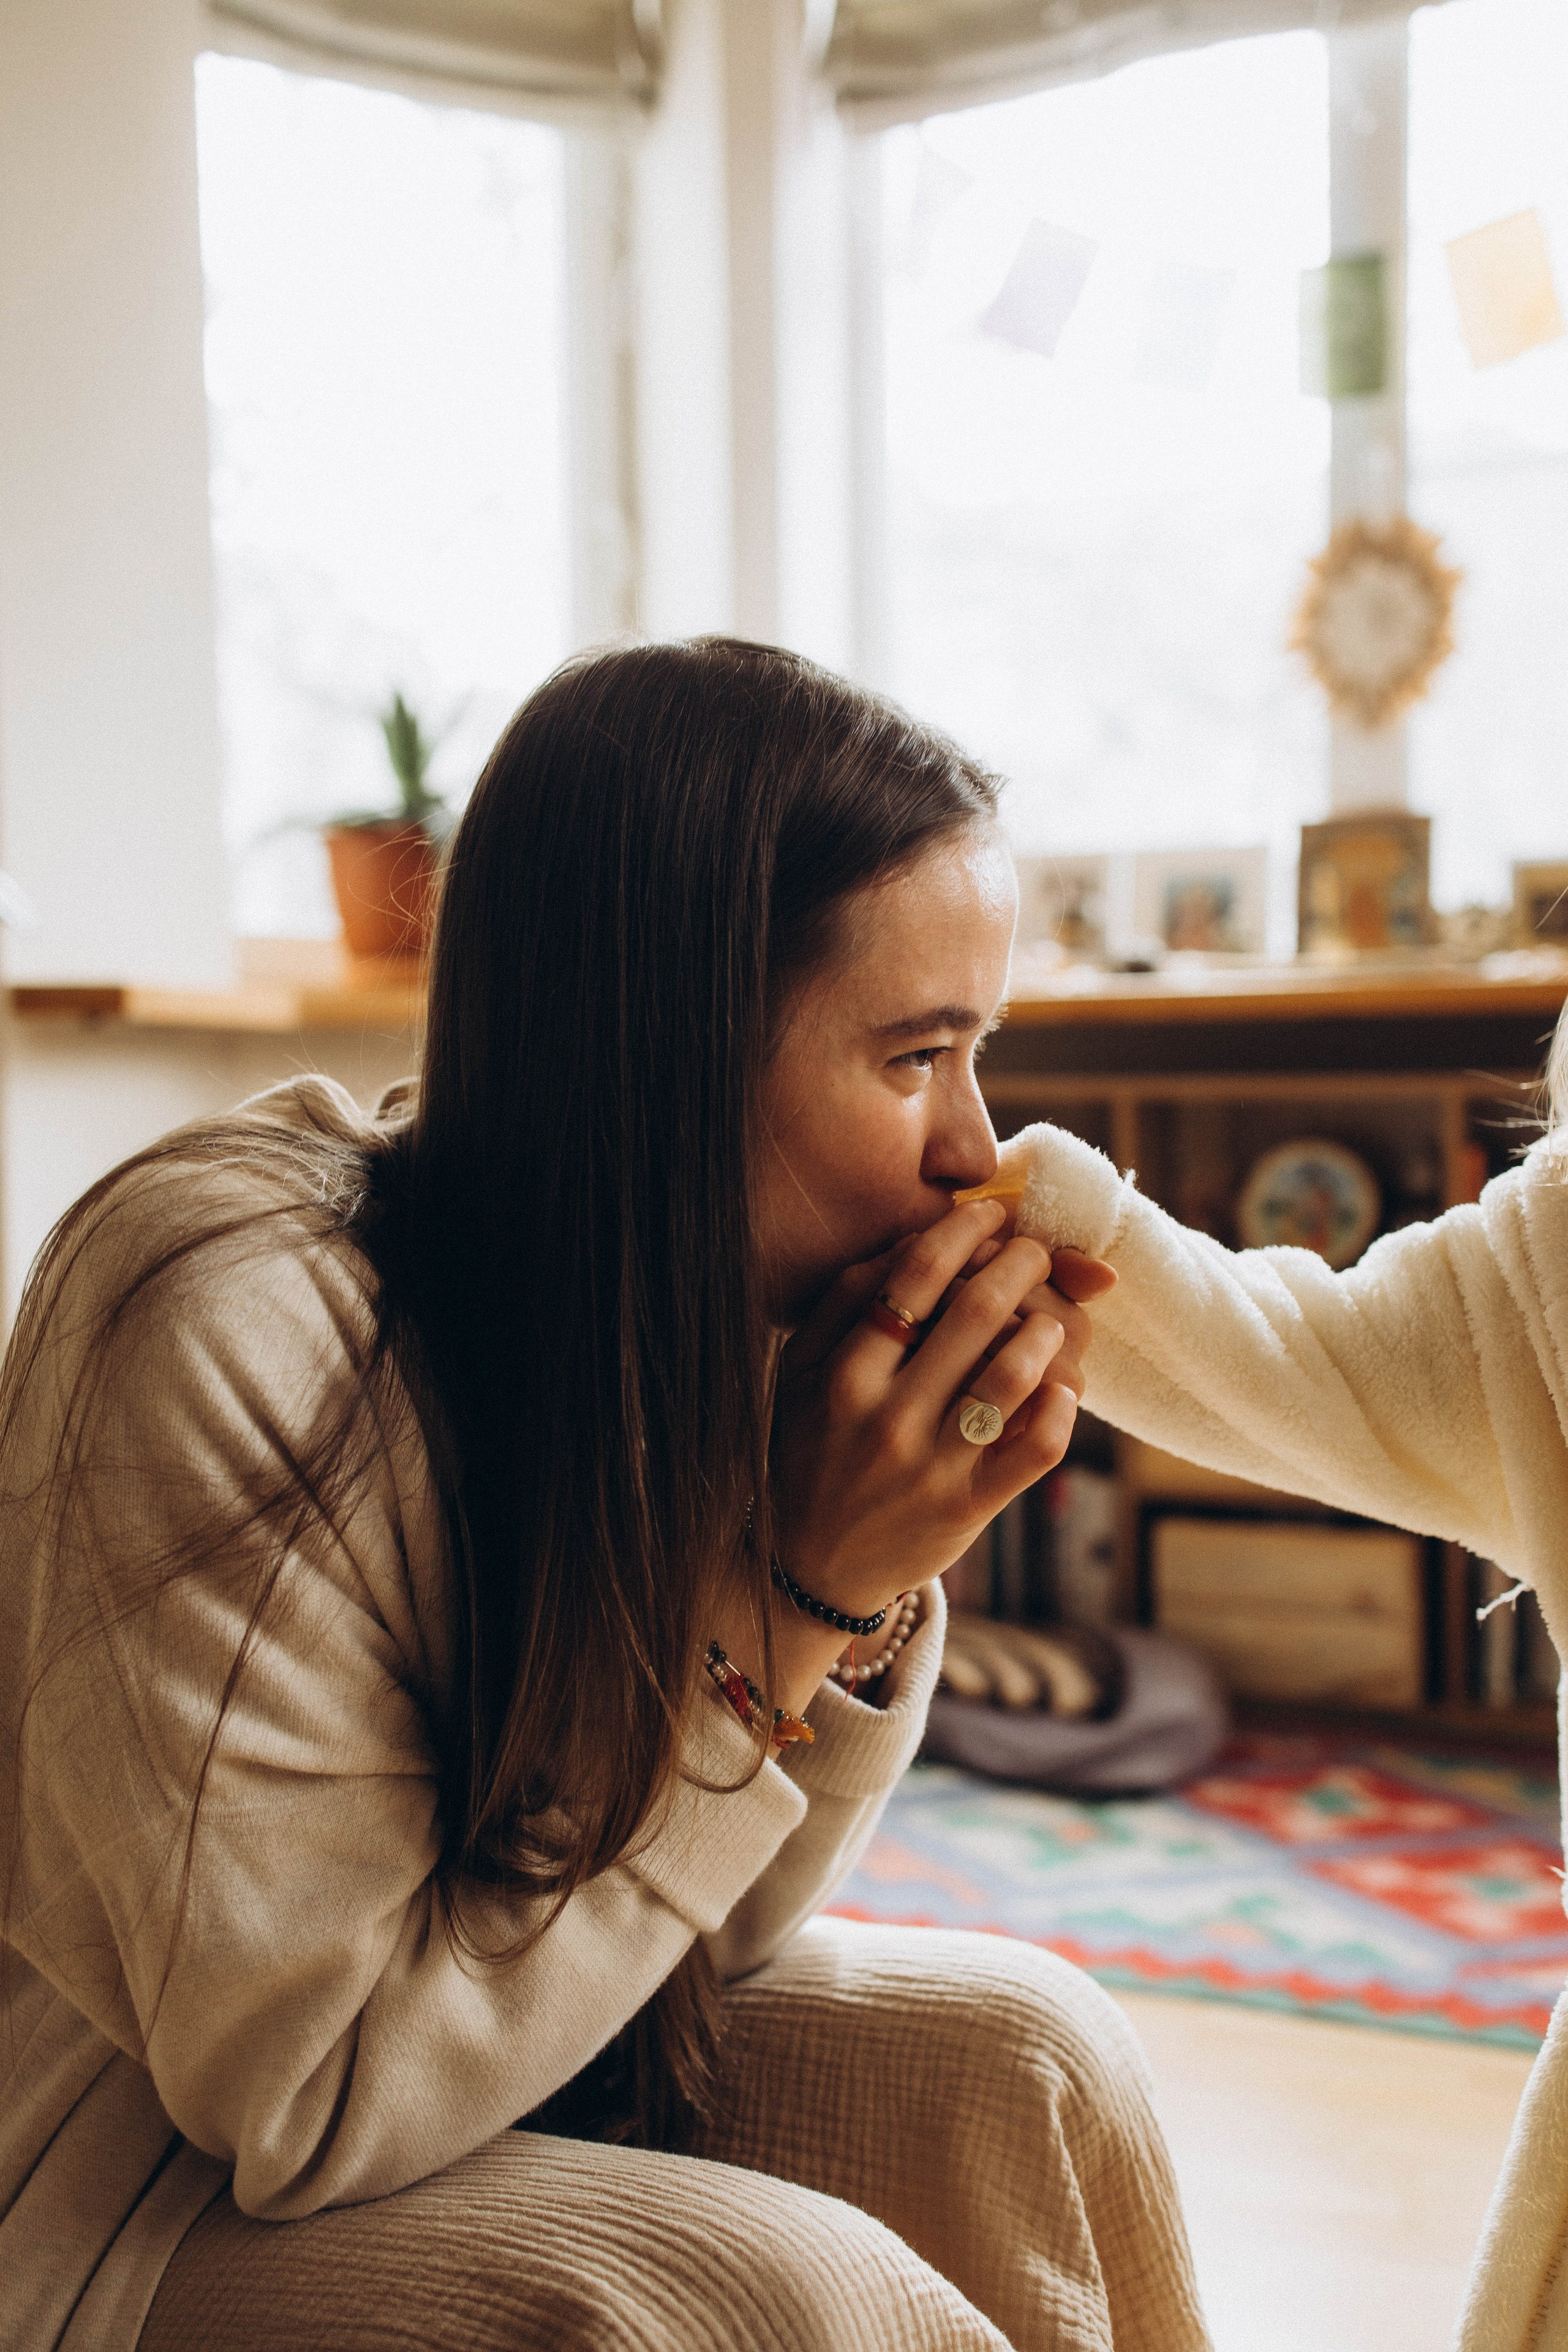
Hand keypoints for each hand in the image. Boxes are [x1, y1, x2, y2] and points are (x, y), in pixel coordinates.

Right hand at [768, 1199, 1082, 1630]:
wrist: (812, 1564)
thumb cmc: (811, 1448)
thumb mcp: (800, 1370)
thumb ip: (845, 1300)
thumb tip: (912, 1237)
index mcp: (843, 1374)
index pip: (914, 1277)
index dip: (962, 1231)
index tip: (988, 1213)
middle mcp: (887, 1418)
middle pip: (975, 1313)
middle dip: (1021, 1265)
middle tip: (1035, 1253)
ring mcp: (932, 1466)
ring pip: (1015, 1375)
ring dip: (1048, 1331)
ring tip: (1051, 1320)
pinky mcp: (970, 1508)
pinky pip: (1037, 1449)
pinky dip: (1061, 1408)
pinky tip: (1060, 1388)